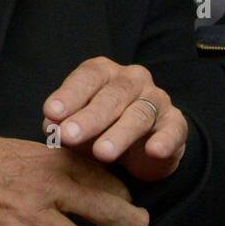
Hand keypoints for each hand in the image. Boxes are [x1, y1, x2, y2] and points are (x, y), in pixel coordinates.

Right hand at [0, 133, 148, 225]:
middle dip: (132, 225)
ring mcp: (33, 220)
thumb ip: (57, 159)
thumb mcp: (26, 147)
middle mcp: (49, 190)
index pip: (108, 180)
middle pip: (109, 213)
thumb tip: (86, 170)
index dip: (125, 195)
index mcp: (54, 161)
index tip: (127, 200)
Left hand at [41, 57, 187, 181]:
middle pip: (112, 95)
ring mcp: (156, 100)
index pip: (87, 77)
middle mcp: (132, 80)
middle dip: (89, 117)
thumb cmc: (101, 128)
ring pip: (139, 114)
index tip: (51, 113)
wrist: (143, 146)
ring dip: (119, 134)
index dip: (69, 95)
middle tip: (69, 136)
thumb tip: (49, 125)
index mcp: (105, 73)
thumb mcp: (78, 125)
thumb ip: (63, 123)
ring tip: (102, 152)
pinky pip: (173, 130)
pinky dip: (164, 141)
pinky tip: (154, 151)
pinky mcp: (175, 123)